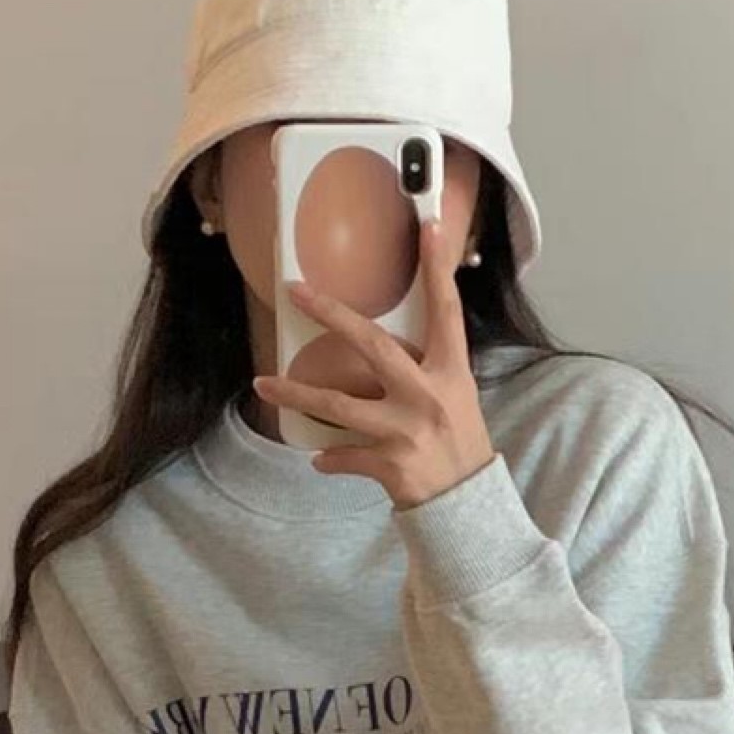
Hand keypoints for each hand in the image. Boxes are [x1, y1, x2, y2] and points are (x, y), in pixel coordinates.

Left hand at [252, 218, 496, 510]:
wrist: (469, 506)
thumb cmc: (459, 445)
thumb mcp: (455, 397)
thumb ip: (425, 370)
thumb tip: (380, 347)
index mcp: (450, 372)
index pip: (445, 311)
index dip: (436, 269)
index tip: (426, 228)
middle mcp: (427, 396)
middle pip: (373, 345)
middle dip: (332, 315)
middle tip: (296, 292)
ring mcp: (406, 431)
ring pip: (338, 405)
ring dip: (295, 394)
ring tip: (264, 384)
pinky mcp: (389, 465)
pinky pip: (343, 455)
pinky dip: (328, 459)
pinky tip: (319, 460)